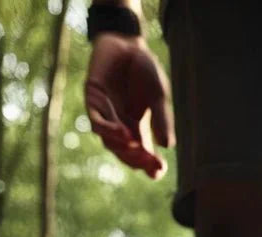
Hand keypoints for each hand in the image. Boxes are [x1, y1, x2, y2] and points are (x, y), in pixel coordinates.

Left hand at [85, 32, 173, 178]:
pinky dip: (109, 131)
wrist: (126, 41)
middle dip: (138, 160)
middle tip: (151, 162)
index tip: (159, 170)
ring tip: (137, 147)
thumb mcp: (158, 95)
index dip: (150, 167)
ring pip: (110, 143)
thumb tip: (168, 146)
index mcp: (138, 129)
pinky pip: (97, 123)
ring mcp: (106, 116)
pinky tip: (122, 133)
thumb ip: (160, 118)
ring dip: (124, 148)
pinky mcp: (93, 102)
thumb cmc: (143, 69)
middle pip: (127, 154)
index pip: (143, 156)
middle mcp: (121, 127)